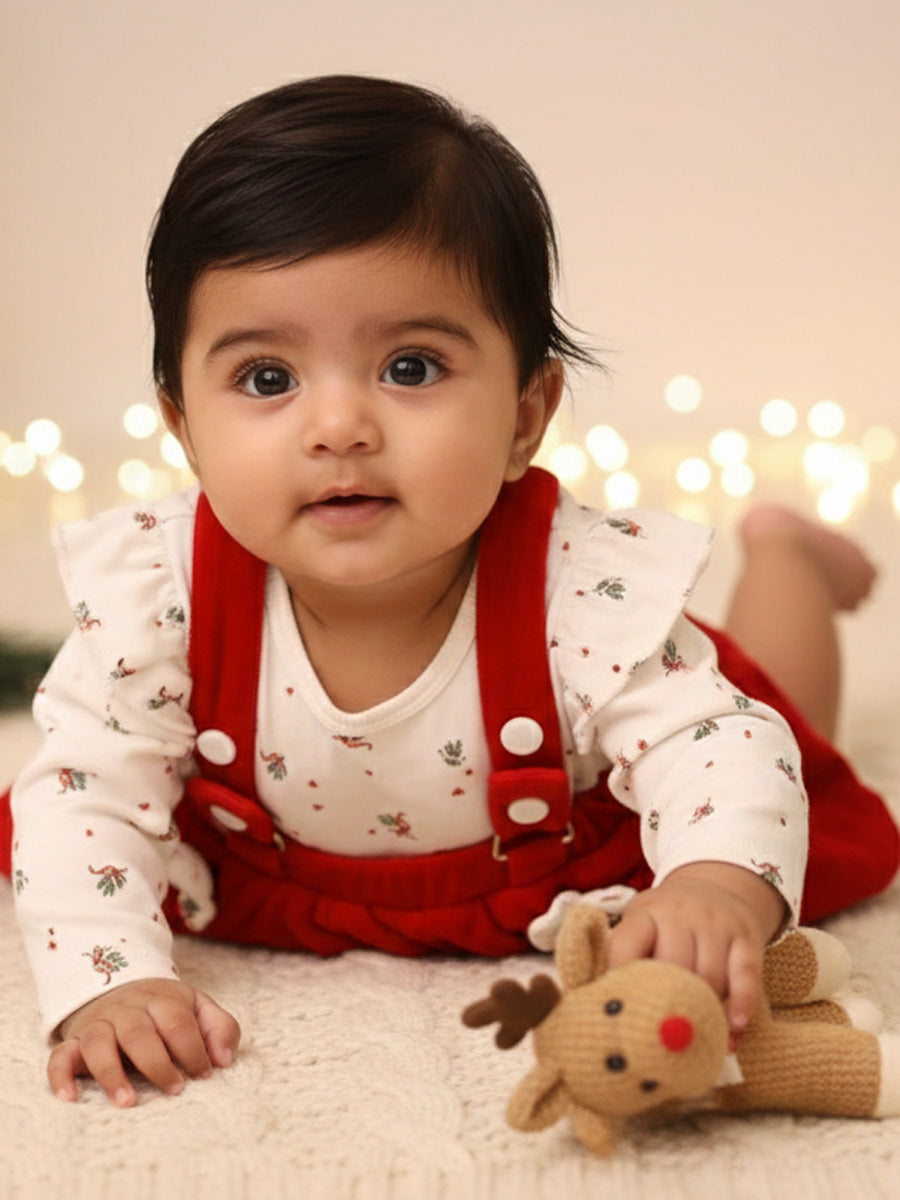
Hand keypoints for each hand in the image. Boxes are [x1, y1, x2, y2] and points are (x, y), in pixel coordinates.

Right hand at [48, 978, 240, 1105]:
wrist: (121, 986)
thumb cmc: (167, 1010)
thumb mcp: (198, 1008)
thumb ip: (219, 1028)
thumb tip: (224, 1060)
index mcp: (162, 999)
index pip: (177, 1022)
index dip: (193, 1049)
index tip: (204, 1075)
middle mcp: (127, 1010)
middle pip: (138, 1032)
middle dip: (157, 1063)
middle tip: (174, 1090)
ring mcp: (99, 1024)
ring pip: (98, 1043)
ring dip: (111, 1073)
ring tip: (127, 1102)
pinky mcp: (75, 1042)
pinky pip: (59, 1056)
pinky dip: (61, 1077)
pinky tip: (69, 1099)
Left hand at [607, 862, 786, 1035]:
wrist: (714, 888)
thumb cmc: (668, 925)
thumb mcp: (643, 928)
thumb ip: (629, 962)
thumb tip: (616, 1012)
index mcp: (644, 913)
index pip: (626, 945)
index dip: (621, 979)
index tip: (622, 1011)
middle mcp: (679, 911)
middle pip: (673, 965)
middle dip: (669, 1002)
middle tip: (666, 1034)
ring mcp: (715, 922)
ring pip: (709, 975)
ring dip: (705, 1009)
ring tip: (699, 1035)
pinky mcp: (746, 936)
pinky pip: (745, 975)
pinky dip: (741, 1002)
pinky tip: (735, 1025)